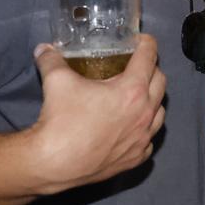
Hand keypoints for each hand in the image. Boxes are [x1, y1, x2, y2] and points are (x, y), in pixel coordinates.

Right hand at [26, 34, 166, 194]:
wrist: (53, 164)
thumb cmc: (60, 121)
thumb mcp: (56, 81)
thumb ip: (52, 59)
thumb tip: (44, 48)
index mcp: (132, 90)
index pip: (149, 58)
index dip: (147, 44)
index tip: (142, 40)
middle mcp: (145, 113)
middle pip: (160, 82)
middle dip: (151, 69)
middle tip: (136, 66)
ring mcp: (143, 137)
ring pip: (160, 112)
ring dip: (152, 99)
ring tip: (137, 95)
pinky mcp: (136, 158)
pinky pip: (149, 139)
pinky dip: (144, 130)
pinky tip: (132, 127)